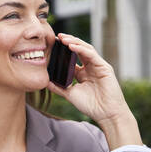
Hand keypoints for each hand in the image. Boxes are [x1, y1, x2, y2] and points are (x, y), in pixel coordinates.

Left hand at [47, 33, 142, 148]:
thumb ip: (58, 87)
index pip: (72, 57)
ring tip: (63, 39)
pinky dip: (81, 49)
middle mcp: (90, 67)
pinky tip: (72, 46)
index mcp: (82, 73)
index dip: (63, 51)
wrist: (106, 114)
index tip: (51, 45)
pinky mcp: (104, 67)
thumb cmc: (90, 105)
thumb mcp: (70, 94)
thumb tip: (44, 82)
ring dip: (74, 42)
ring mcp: (98, 66)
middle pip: (79, 49)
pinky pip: (92, 55)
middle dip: (68, 41)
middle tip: (57, 37)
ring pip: (85, 49)